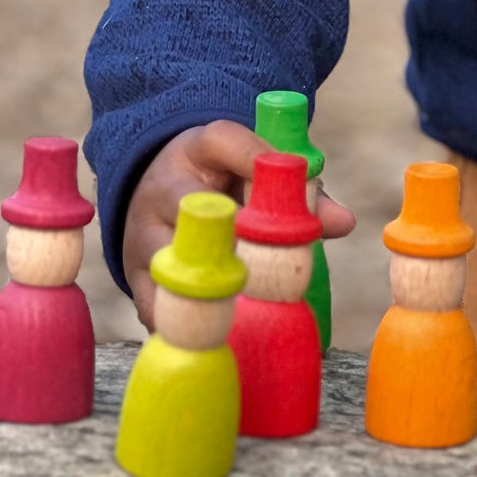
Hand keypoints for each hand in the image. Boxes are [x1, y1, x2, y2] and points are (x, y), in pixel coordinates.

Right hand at [121, 118, 355, 330]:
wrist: (153, 191)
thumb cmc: (223, 183)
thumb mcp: (253, 173)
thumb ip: (299, 193)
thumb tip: (344, 222)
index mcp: (197, 148)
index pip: (226, 140)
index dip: (262, 161)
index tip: (296, 184)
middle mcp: (163, 186)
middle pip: (199, 209)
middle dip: (241, 238)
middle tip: (278, 263)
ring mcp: (141, 231)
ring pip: (175, 261)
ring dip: (216, 287)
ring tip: (255, 309)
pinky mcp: (133, 275)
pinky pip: (157, 305)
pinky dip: (190, 323)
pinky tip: (222, 335)